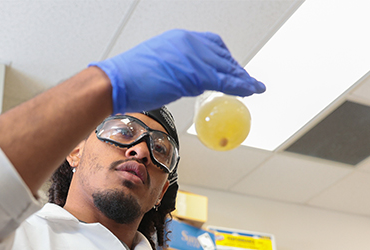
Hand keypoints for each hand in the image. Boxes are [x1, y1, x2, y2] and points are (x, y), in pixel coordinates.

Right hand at [90, 29, 264, 114]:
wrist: (115, 82)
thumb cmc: (127, 78)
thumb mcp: (155, 65)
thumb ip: (174, 68)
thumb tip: (184, 80)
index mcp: (179, 38)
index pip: (211, 44)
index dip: (224, 57)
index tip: (230, 68)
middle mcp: (189, 43)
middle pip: (222, 55)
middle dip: (236, 69)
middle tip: (246, 81)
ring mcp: (193, 57)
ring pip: (226, 67)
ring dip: (242, 78)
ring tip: (253, 87)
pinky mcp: (195, 74)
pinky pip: (225, 81)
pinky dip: (241, 86)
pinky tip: (250, 90)